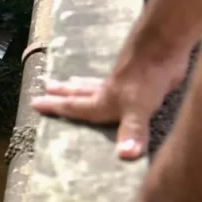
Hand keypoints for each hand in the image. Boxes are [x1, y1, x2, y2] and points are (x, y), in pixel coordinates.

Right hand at [31, 50, 190, 159]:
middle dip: (63, 93)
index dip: (55, 107)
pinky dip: (105, 82)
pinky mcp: (138, 76)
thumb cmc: (147, 78)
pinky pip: (113, 82)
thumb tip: (126, 155)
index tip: (34, 103)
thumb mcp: (138, 108)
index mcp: (103, 101)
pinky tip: (111, 81)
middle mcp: (109, 91)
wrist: (166, 45)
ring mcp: (123, 82)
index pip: (74, 106)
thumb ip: (132, 131)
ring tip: (70, 82)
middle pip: (80, 92)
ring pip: (95, 84)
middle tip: (46, 87)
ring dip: (81, 85)